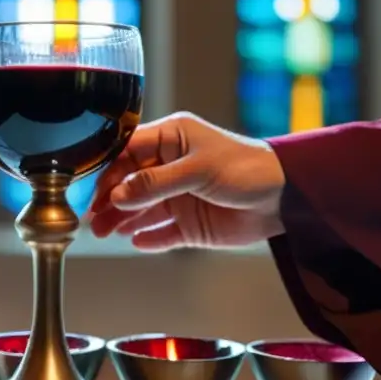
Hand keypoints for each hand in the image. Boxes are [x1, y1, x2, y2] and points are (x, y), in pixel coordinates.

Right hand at [86, 112, 286, 251]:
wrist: (285, 198)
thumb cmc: (246, 167)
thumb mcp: (198, 169)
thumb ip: (156, 183)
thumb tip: (119, 195)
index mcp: (171, 138)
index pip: (128, 151)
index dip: (110, 171)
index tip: (95, 191)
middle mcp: (171, 166)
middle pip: (130, 183)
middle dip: (111, 200)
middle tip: (95, 219)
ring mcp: (180, 196)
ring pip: (142, 210)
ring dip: (123, 220)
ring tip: (106, 233)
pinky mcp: (191, 223)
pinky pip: (162, 233)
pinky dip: (149, 238)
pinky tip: (135, 242)